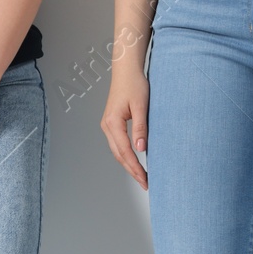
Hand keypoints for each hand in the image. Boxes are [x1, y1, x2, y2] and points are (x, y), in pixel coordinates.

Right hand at [101, 67, 149, 190]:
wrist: (126, 71)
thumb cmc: (134, 84)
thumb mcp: (141, 106)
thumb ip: (141, 128)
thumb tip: (141, 149)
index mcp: (113, 123)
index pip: (125, 152)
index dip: (135, 167)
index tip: (145, 179)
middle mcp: (107, 126)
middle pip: (119, 156)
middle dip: (132, 171)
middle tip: (145, 183)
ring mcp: (107, 126)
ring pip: (117, 152)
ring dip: (128, 165)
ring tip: (141, 176)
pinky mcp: (111, 124)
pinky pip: (117, 145)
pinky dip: (125, 155)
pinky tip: (134, 161)